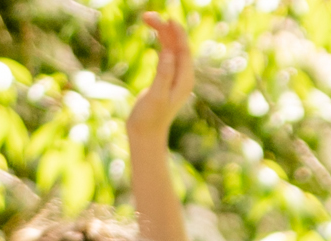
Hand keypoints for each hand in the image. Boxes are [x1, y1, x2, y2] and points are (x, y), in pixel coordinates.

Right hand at [127, 17, 196, 142]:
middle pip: (177, 46)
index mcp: (185, 80)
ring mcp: (174, 77)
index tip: (168, 19)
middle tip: (146, 16)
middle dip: (165, 29)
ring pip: (170, 49)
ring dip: (161, 33)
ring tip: (146, 19)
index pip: (184, 50)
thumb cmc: (151, 118)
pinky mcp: (165, 79)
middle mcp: (183, 77)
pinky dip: (160, 42)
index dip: (177, 33)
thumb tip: (169, 53)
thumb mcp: (157, 96)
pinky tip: (155, 35)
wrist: (146, 134)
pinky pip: (166, 55)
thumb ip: (164, 74)